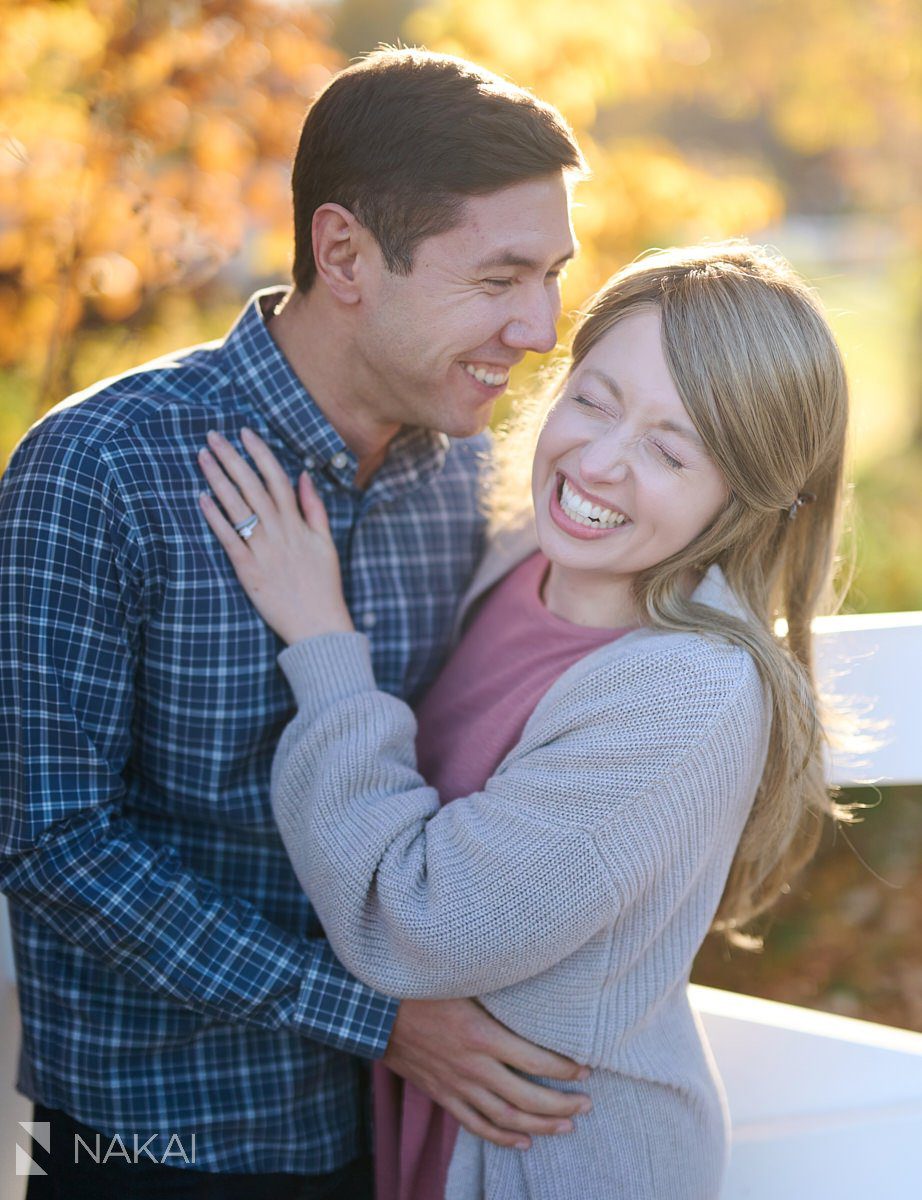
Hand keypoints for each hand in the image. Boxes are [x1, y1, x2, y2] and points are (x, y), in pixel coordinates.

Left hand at [198, 428, 353, 644]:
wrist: (318, 625)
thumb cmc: (324, 585)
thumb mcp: (326, 543)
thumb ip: (314, 508)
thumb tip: (303, 475)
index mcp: (298, 523)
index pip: (277, 477)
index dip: (260, 452)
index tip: (244, 432)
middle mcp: (280, 531)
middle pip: (252, 485)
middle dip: (231, 457)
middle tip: (212, 435)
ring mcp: (263, 550)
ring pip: (237, 506)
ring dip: (218, 479)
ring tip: (202, 457)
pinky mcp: (248, 571)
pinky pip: (229, 538)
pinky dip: (215, 517)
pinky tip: (201, 498)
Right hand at [382, 998, 590, 1150]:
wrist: (376, 1008)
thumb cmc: (423, 986)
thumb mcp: (465, 982)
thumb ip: (498, 993)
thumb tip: (534, 985)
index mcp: (482, 1035)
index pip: (536, 1060)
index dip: (565, 1068)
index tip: (586, 1068)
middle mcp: (473, 1066)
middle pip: (527, 1097)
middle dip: (562, 1104)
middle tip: (587, 1104)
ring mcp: (456, 1085)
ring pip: (506, 1119)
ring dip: (540, 1125)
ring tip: (567, 1126)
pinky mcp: (442, 1095)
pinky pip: (475, 1125)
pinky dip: (502, 1138)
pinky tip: (524, 1141)